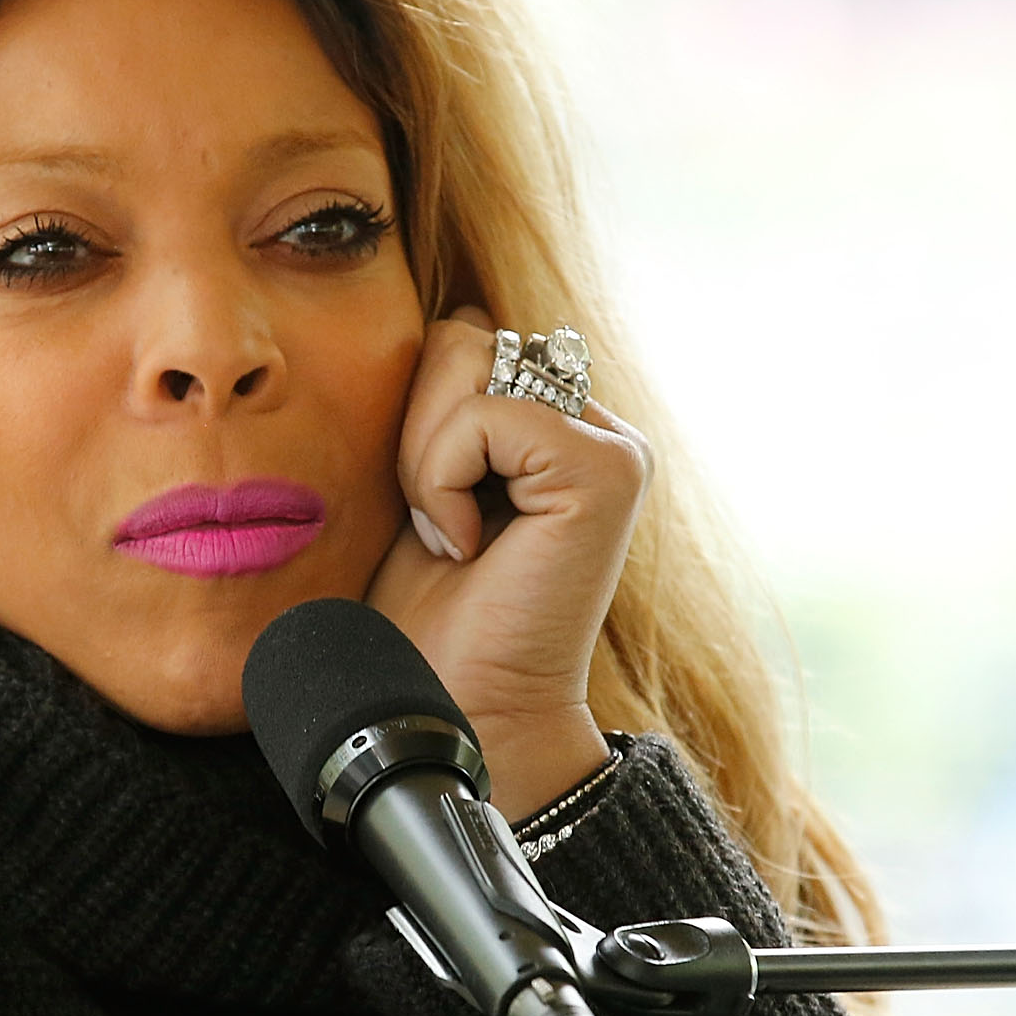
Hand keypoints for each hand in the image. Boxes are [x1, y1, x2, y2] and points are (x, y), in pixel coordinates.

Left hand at [365, 312, 649, 820]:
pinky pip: (484, 412)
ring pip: (467, 356)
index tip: (425, 513)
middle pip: (461, 332)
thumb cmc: (420, 616)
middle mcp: (595, 426)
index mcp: (554, 423)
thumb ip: (432, 399)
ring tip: (449, 534)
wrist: (447, 710)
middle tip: (433, 524)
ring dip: (424, 452)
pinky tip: (466, 547)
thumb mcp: (412, 481)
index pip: (458, 335)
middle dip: (414, 427)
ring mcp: (610, 445)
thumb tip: (405, 305)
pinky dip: (443, 478)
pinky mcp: (608, 470)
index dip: (412, 415)